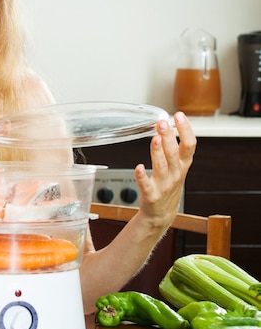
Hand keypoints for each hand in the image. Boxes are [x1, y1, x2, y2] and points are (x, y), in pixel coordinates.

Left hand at [135, 112, 195, 229]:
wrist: (161, 213)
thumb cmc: (168, 185)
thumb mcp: (178, 166)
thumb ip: (176, 148)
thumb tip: (171, 123)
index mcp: (182, 165)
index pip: (189, 145)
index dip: (186, 130)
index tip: (179, 115)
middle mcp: (175, 174)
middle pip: (174, 153)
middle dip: (169, 137)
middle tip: (163, 122)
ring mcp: (164, 185)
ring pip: (162, 166)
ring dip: (158, 152)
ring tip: (155, 138)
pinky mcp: (151, 195)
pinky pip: (146, 185)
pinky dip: (142, 177)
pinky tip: (138, 167)